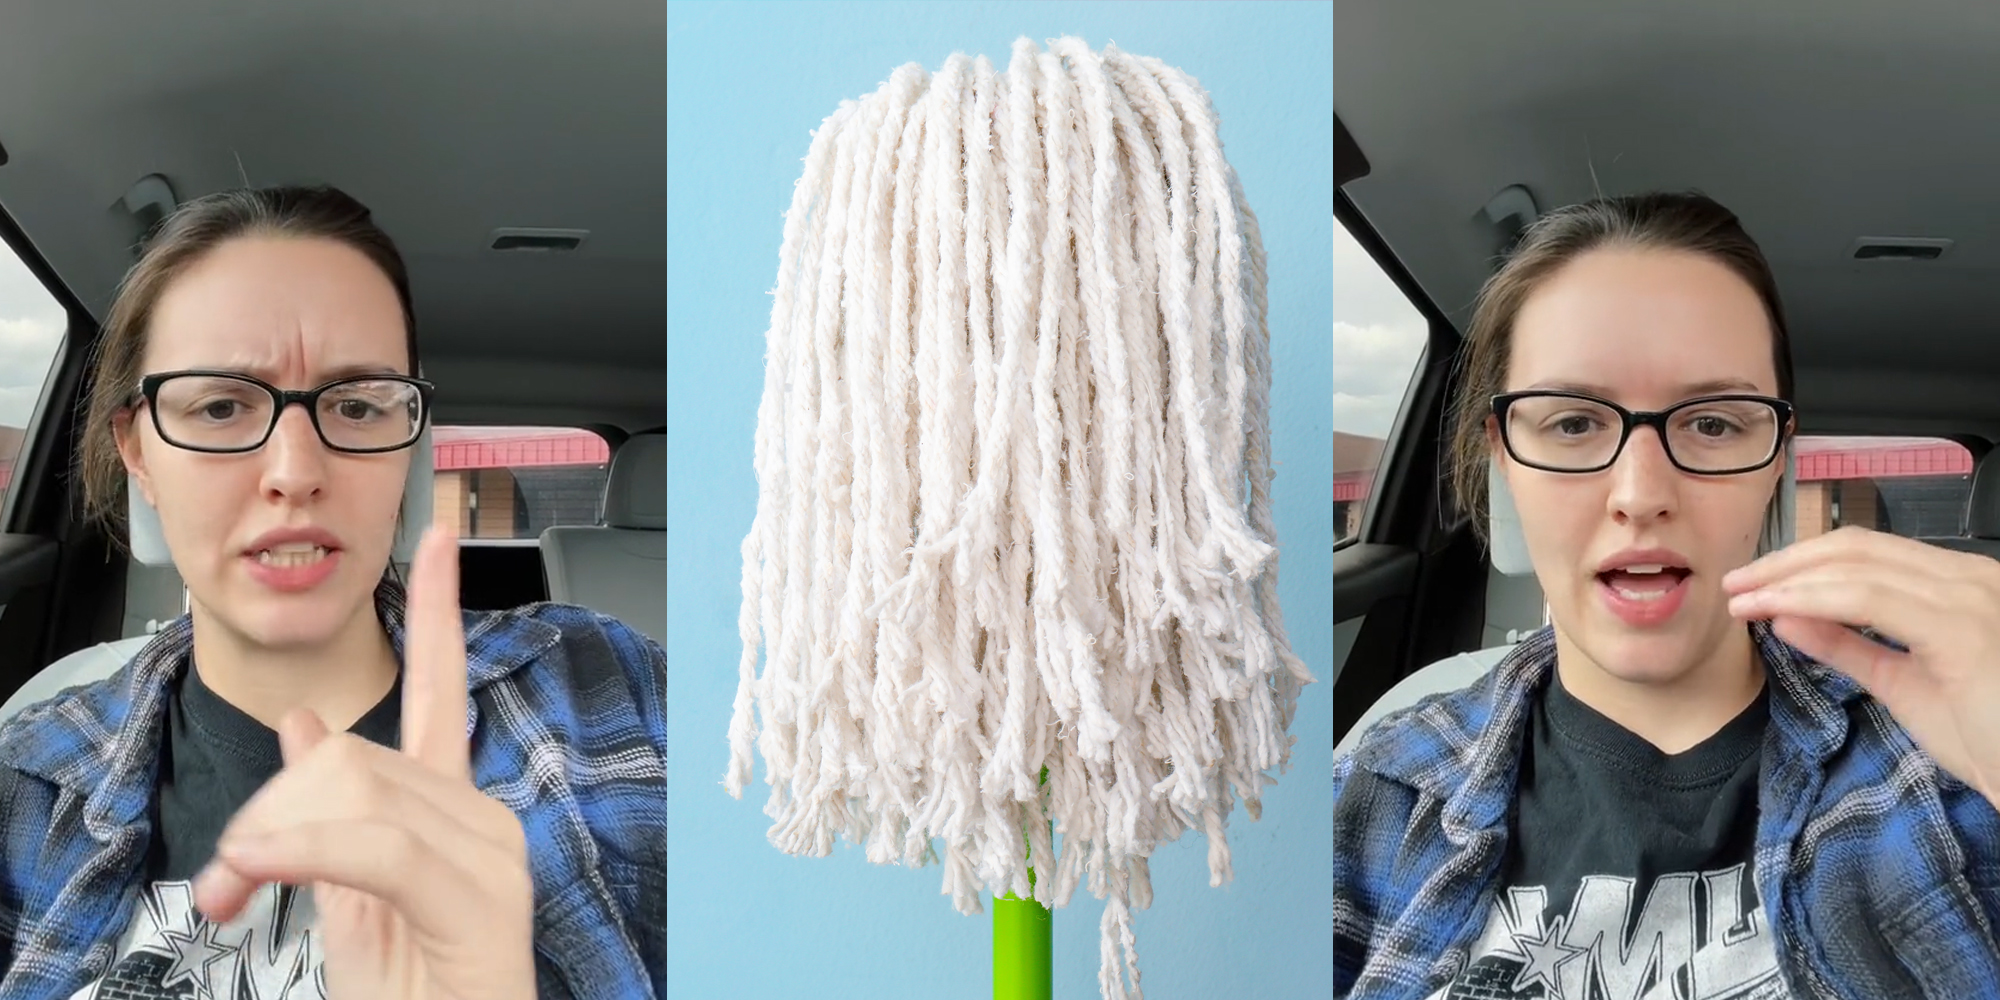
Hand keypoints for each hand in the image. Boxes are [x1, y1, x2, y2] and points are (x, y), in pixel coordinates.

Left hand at [192, 523, 535, 998]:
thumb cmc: (413, 994)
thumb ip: (325, 810)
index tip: (437, 538)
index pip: (442, 690)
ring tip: (244, 899)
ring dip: (269, 842)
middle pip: (351, 752)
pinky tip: (262, 873)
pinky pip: (376, 844)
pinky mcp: (480, 903)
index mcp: (452, 811)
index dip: (435, 612)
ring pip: (353, 790)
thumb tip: (299, 724)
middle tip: (228, 884)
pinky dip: (305, 851)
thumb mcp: (346, 896)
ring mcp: (490, 857)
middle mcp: (481, 819)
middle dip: (265, 810)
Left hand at [1724, 525, 1999, 805]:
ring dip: (1788, 580)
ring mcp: (1969, 596)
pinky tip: (1773, 610)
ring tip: (1741, 599)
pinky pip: (1869, 598)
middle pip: (1857, 547)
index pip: (1869, 552)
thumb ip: (1847, 646)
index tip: (1751, 583)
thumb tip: (1786, 617)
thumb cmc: (1986, 735)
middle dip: (1786, 563)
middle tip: (1733, 585)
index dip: (1802, 561)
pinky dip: (1812, 600)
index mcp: (1959, 584)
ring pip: (1857, 567)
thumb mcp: (1901, 683)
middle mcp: (1969, 577)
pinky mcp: (1961, 628)